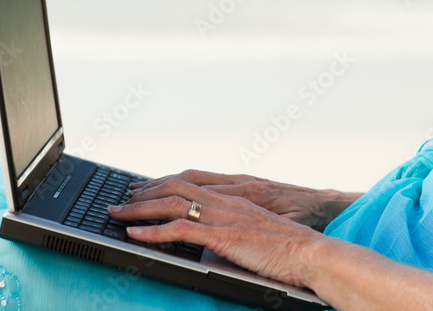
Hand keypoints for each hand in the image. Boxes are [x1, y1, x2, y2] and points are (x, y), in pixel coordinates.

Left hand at [129, 171, 360, 231]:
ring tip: (119, 214)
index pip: (193, 181)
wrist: (313, 252)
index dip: (165, 182)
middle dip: (146, 191)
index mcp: (237, 195)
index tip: (145, 188)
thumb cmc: (293, 246)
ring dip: (141, 208)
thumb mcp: (262, 228)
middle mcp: (228, 199)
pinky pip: (180, 229)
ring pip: (173, 203)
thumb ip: (240, 225)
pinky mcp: (223, 236)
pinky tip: (137, 234)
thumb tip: (221, 236)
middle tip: (123, 199)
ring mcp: (225, 216)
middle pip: (177, 186)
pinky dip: (153, 231)